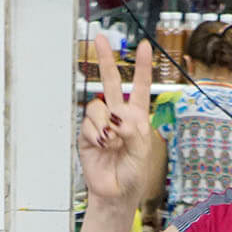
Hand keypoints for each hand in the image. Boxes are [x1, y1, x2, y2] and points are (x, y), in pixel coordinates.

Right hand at [78, 35, 154, 207]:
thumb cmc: (133, 174)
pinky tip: (102, 146)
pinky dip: (96, 135)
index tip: (144, 46)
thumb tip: (117, 117)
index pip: (139, 87)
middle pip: (110, 82)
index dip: (142, 66)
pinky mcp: (86, 134)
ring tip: (111, 142)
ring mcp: (101, 123)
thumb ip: (134, 131)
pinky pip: (89, 123)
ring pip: (97, 105)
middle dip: (106, 59)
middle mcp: (118, 115)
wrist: (115, 192)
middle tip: (100, 39)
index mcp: (136, 116)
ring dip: (105, 123)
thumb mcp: (142, 151)